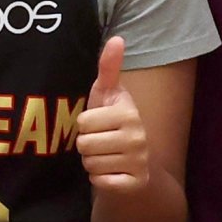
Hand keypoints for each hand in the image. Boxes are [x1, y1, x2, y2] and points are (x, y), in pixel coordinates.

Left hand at [72, 36, 146, 192]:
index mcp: (129, 112)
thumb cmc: (113, 123)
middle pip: (84, 144)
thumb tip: (116, 38)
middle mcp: (138, 136)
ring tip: (106, 156)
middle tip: (101, 143)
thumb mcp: (108, 95)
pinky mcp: (135, 183)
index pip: (83, 122)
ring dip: (92, 163)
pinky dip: (100, 179)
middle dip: (87, 145)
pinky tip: (111, 172)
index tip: (100, 124)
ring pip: (90, 164)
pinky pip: (100, 182)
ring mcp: (139, 162)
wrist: (135, 164)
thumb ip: (108, 68)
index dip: (85, 125)